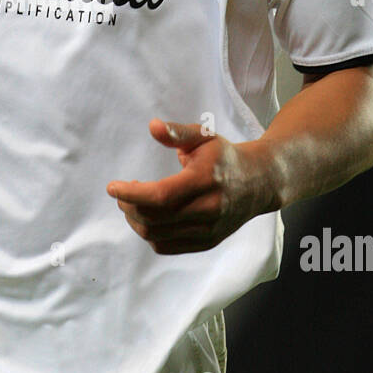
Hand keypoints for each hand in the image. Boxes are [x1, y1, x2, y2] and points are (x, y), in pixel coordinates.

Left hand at [106, 118, 274, 254]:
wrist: (259, 182)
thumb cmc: (225, 156)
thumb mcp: (204, 136)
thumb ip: (177, 132)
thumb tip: (152, 126)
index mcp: (205, 181)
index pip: (160, 196)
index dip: (131, 194)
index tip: (112, 187)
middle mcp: (208, 209)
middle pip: (154, 219)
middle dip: (129, 206)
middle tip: (122, 194)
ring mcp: (209, 230)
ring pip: (157, 236)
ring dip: (136, 221)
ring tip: (133, 204)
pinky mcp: (207, 242)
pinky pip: (166, 246)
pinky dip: (150, 234)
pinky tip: (148, 217)